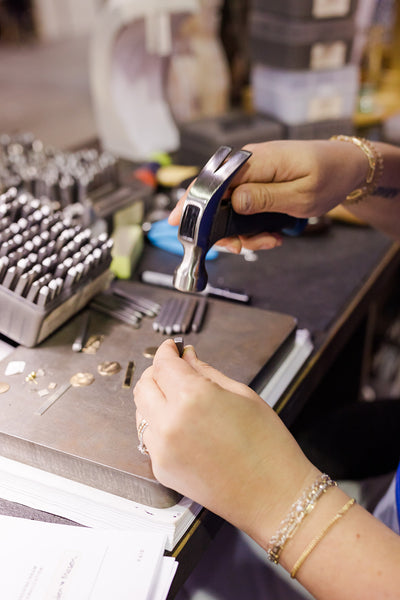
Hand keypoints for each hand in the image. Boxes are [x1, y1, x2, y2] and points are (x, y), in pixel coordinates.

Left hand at [133, 339, 317, 543]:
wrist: (274, 496)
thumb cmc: (267, 445)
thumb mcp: (242, 395)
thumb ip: (206, 372)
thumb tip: (186, 357)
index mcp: (192, 397)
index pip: (164, 364)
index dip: (167, 351)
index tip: (172, 347)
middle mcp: (169, 423)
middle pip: (144, 385)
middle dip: (157, 372)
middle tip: (175, 369)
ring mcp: (161, 449)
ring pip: (141, 411)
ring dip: (154, 398)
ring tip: (179, 397)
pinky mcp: (162, 470)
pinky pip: (149, 437)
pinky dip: (159, 424)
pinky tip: (182, 424)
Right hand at [169, 139, 367, 251]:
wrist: (348, 167)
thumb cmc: (329, 176)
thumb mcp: (301, 195)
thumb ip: (265, 198)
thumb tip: (233, 202)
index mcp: (255, 162)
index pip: (212, 181)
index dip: (190, 202)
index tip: (177, 223)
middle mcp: (248, 166)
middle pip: (215, 199)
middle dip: (223, 229)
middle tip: (242, 247)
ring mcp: (252, 176)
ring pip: (228, 210)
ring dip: (242, 233)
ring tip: (268, 240)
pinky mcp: (258, 185)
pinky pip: (243, 209)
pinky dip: (252, 227)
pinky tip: (271, 235)